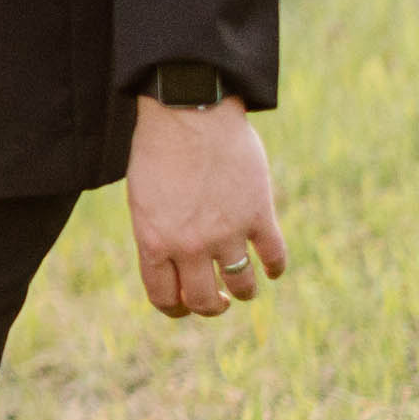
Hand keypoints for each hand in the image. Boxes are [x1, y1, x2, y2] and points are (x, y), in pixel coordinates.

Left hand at [130, 95, 284, 318]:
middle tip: (218, 302)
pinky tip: (272, 268)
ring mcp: (226, 232)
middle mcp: (189, 244)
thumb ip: (156, 236)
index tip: (185, 306)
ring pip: (241, 284)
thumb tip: (175, 268)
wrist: (189, 110)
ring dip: (243, 291)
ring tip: (243, 287)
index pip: (164, 297)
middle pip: (203, 301)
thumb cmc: (159, 149)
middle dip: (211, 308)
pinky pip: (274, 257)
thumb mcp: (143, 199)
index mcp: (153, 241)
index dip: (176, 308)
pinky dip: (275, 267)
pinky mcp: (259, 215)